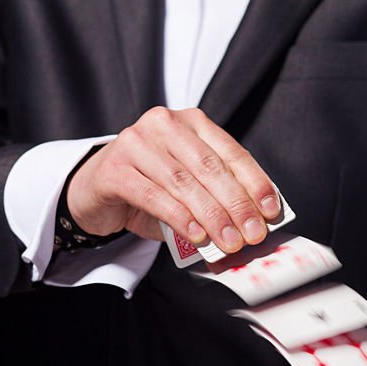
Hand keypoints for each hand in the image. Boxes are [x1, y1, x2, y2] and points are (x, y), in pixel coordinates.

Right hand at [66, 106, 280, 251]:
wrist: (96, 190)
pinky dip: (179, 218)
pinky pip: (153, 196)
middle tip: (252, 234)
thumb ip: (216, 197)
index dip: (254, 183)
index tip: (271, 212)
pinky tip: (196, 236)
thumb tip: (251, 225)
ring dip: (211, 216)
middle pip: (209, 167)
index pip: (230, 152)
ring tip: (228, 242)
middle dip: (236, 204)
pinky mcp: (114, 168)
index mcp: (190, 122)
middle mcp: (164, 124)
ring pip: (183, 183)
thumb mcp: (187, 187)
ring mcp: (136, 143)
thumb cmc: (149, 188)